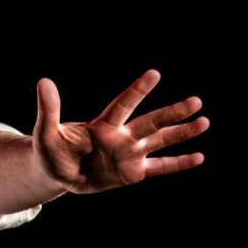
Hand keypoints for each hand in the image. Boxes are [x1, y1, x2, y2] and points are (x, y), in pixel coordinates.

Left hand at [34, 69, 208, 193]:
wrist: (56, 174)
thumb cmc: (50, 150)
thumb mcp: (45, 132)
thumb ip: (49, 109)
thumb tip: (43, 81)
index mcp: (102, 125)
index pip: (123, 105)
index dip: (137, 91)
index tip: (154, 74)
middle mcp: (121, 136)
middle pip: (150, 122)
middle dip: (172, 113)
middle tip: (196, 101)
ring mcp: (129, 153)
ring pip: (160, 141)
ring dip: (181, 133)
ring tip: (204, 122)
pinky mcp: (133, 172)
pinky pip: (160, 167)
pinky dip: (178, 163)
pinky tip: (199, 157)